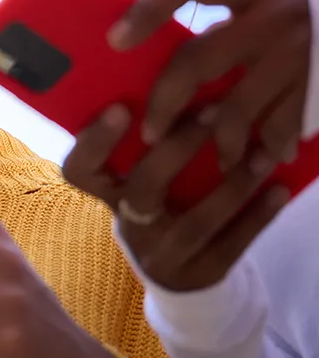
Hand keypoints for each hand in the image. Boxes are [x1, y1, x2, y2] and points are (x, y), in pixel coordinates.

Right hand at [64, 105, 287, 289]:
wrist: (175, 274)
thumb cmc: (155, 203)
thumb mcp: (135, 179)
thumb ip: (140, 144)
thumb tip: (165, 83)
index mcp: (106, 192)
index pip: (79, 170)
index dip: (95, 141)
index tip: (121, 107)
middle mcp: (129, 224)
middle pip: (144, 188)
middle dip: (179, 148)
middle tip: (214, 111)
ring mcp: (164, 254)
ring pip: (196, 221)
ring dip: (232, 184)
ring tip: (262, 152)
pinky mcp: (202, 273)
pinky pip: (232, 244)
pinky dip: (257, 215)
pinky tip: (278, 190)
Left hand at [108, 0, 311, 165]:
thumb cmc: (288, 17)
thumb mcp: (256, 4)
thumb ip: (219, 28)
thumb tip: (155, 64)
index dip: (150, 8)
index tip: (114, 40)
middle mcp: (270, 18)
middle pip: (198, 59)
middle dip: (166, 100)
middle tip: (150, 132)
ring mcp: (294, 55)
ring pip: (237, 107)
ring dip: (219, 140)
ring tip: (212, 159)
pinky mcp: (316, 87)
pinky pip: (281, 127)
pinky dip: (267, 148)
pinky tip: (257, 162)